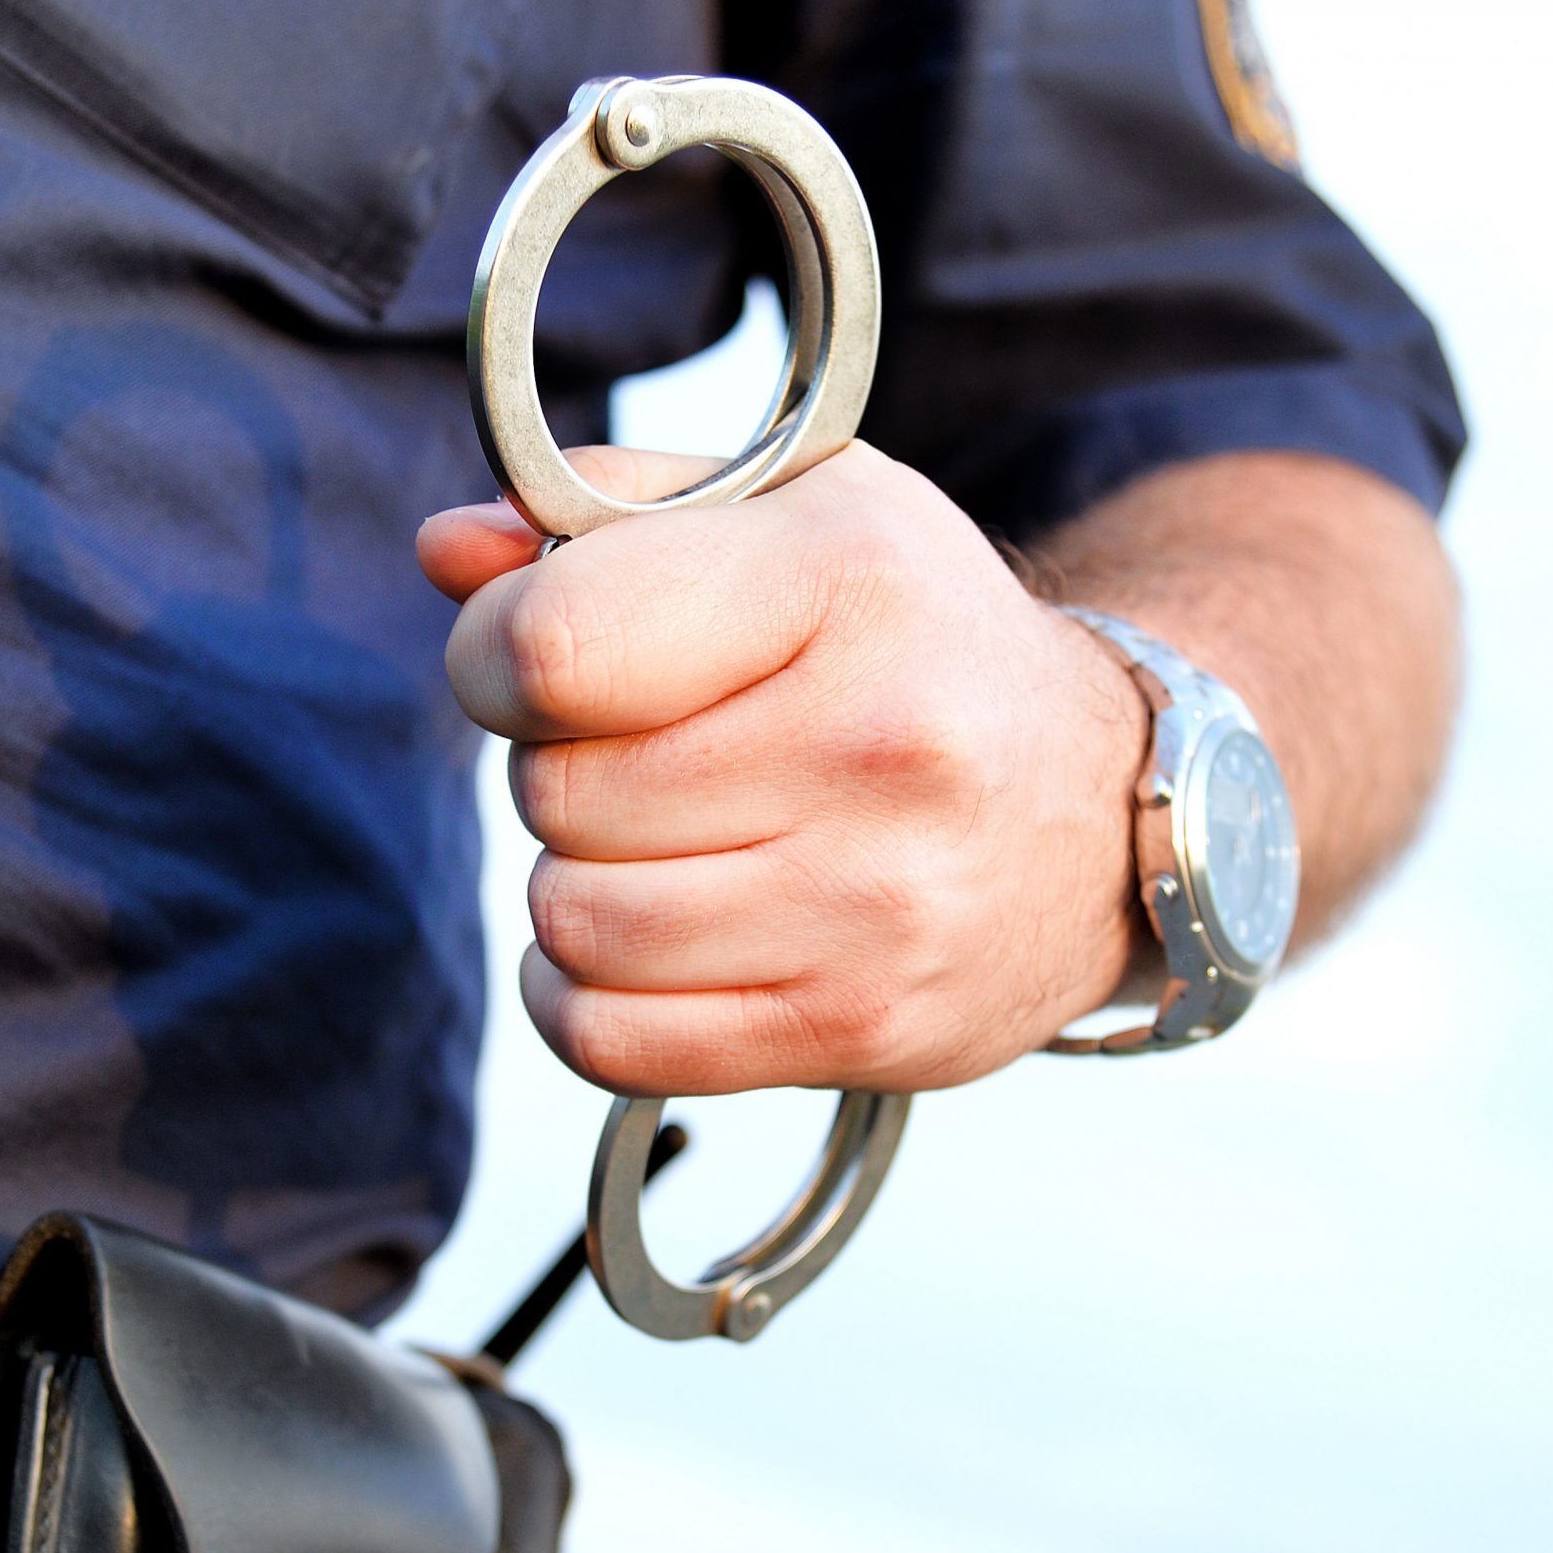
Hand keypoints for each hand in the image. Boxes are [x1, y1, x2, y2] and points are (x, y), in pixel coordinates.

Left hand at [417, 443, 1150, 1097]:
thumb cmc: (912, 641)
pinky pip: (610, 1041)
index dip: (493, 655)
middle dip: (560, 772)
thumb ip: (606, 510)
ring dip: (578, 884)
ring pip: (574, 922)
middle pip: (555, 795)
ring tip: (662, 842)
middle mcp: (880, 742)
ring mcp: (877, 903)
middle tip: (646, 755)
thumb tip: (447, 552)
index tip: (531, 661)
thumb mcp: (792, 514)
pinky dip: (584, 997)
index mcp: (845, 579)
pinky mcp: (861, 1027)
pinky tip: (639, 942)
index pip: (554, 647)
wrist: (1104, 808)